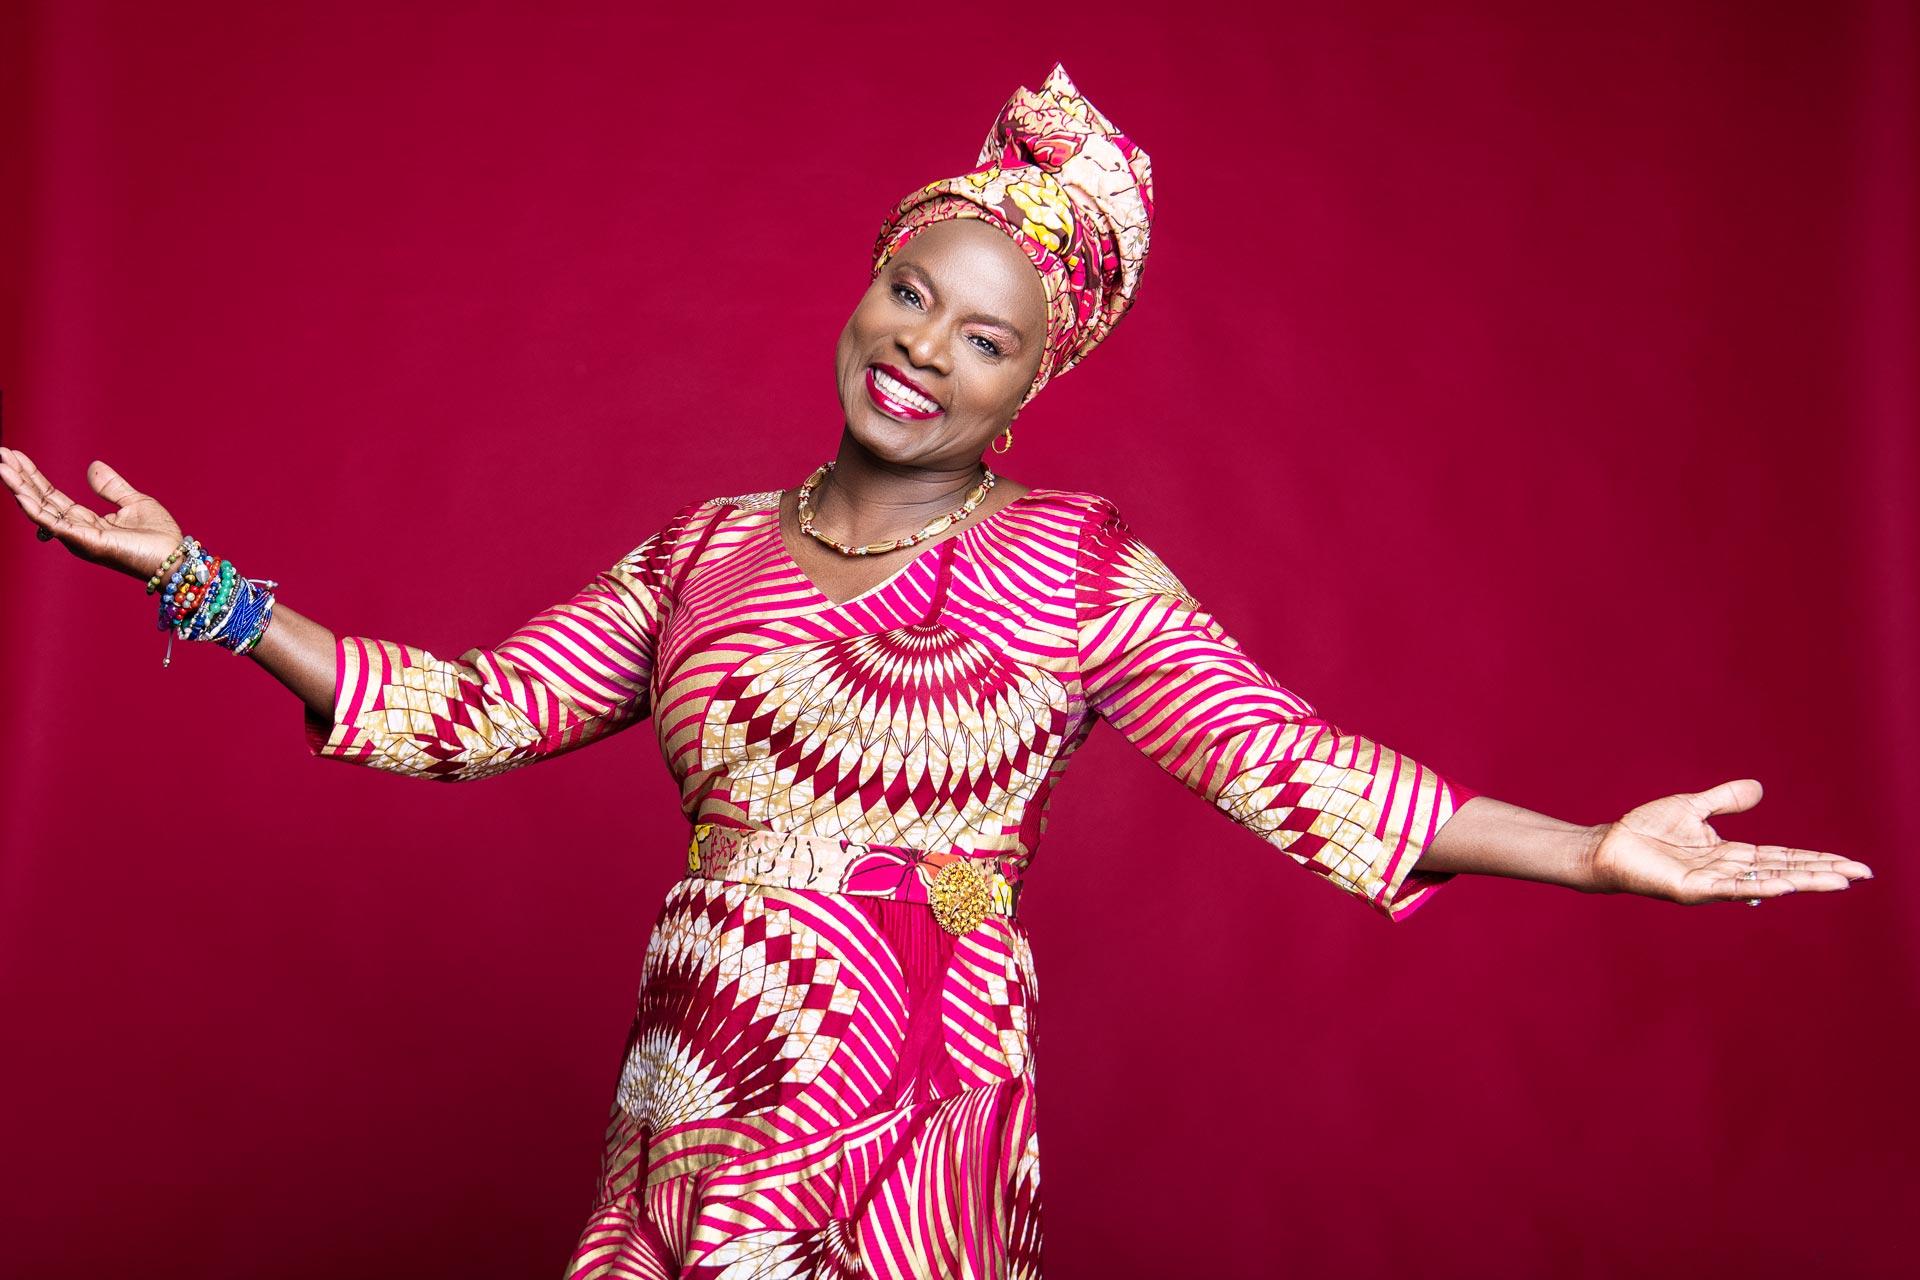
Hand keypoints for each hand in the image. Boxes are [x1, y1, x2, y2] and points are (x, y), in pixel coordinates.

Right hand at [0, 447, 183, 579]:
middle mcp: (76, 531)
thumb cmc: (159, 537)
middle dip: (19, 478)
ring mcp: (79, 538)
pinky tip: (20, 494)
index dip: (32, 476)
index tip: (14, 455)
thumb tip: (92, 466)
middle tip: (0, 454)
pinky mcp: (88, 543)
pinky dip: (36, 509)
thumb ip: (110, 487)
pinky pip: (56, 525)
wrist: (176, 558)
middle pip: (40, 501)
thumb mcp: (133, 502)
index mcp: (86, 521)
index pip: (51, 496)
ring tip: (2, 467)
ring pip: (41, 511)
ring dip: (20, 488)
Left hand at [1589, 778, 1871, 903]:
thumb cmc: (1646, 830)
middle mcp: (1727, 871)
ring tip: (1838, 882)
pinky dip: (1759, 886)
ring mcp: (1711, 883)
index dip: (1816, 859)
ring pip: (1765, 881)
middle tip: (1861, 874)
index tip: (1851, 864)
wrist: (1610, 844)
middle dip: (1822, 872)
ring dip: (1802, 881)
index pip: (1782, 857)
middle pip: (1783, 871)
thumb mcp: (1693, 807)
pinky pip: (1730, 887)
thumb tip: (1759, 789)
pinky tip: (1785, 886)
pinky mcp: (1691, 889)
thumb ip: (1725, 800)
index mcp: (1730, 854)